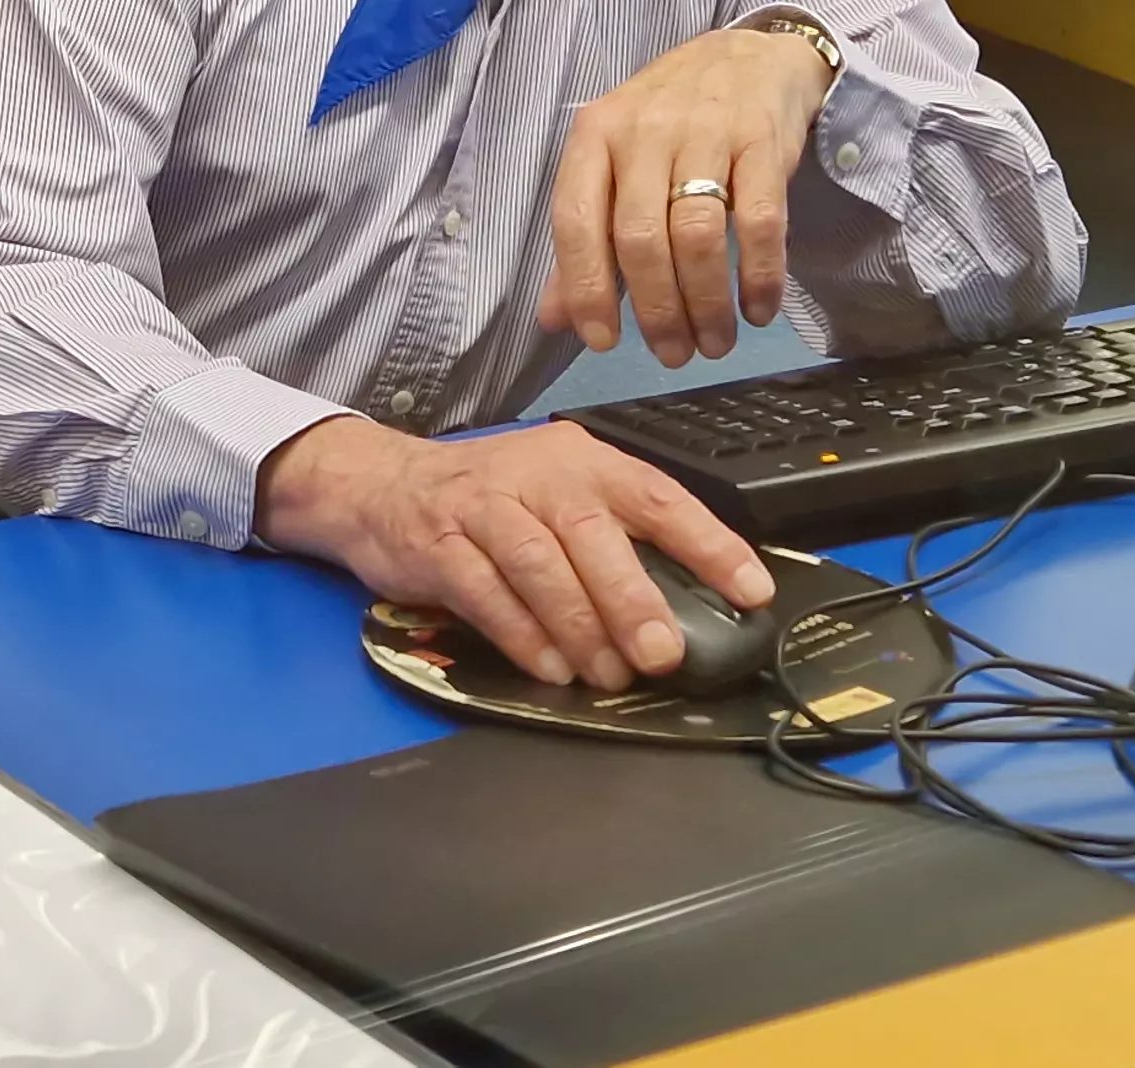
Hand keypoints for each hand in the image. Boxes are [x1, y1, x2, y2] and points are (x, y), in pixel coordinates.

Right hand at [258, 417, 771, 688]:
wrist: (383, 485)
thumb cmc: (492, 501)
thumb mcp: (558, 496)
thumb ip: (614, 539)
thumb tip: (691, 606)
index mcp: (583, 461)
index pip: (658, 496)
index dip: (709, 543)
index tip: (751, 591)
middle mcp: (536, 474)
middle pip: (593, 533)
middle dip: (632, 597)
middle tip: (663, 653)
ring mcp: (483, 505)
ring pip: (539, 564)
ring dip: (579, 625)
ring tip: (607, 674)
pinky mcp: (439, 542)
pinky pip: (485, 592)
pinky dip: (521, 635)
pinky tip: (549, 668)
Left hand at [538, 24, 836, 369]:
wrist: (749, 56)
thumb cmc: (670, 121)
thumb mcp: (615, 164)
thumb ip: (585, 241)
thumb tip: (554, 319)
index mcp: (595, 135)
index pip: (576, 220)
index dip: (586, 288)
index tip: (603, 341)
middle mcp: (644, 130)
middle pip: (639, 237)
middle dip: (656, 310)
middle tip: (673, 354)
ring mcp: (705, 132)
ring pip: (696, 234)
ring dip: (706, 303)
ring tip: (714, 342)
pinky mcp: (762, 140)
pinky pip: (759, 220)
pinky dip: (760, 276)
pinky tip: (759, 310)